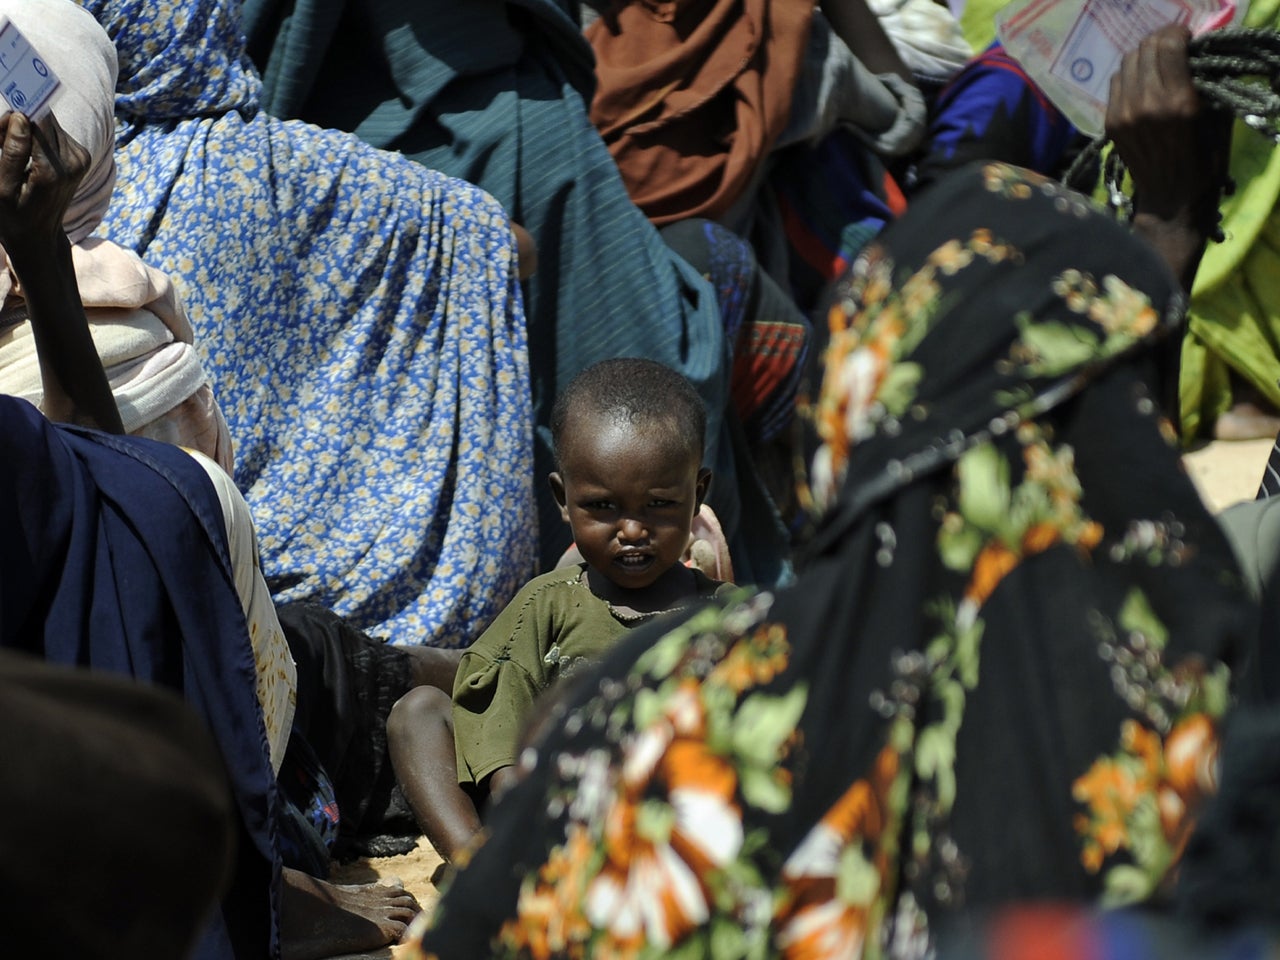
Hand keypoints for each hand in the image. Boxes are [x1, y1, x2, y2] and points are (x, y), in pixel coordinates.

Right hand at [0, 110, 89, 261]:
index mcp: (53, 170)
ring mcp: (81, 158)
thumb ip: (11, 151)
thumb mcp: (1, 187)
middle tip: (0, 142)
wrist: (40, 235)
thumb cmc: (14, 214)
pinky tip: (26, 155)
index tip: (0, 129)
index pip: (38, 120)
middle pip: (43, 117)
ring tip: (10, 152)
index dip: (14, 116)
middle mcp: (73, 161)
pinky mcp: (81, 156)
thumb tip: (20, 117)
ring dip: (26, 129)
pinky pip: (54, 132)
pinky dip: (36, 137)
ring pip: (48, 122)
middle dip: (18, 122)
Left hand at [1106, 24, 1230, 228]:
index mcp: (1177, 102)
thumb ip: (1209, 82)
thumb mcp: (1216, 118)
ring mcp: (1123, 114)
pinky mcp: (1110, 122)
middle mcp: (1146, 104)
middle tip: (1172, 47)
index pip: (1168, 46)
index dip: (1178, 33)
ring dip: (1143, 56)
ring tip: (1156, 63)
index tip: (1186, 38)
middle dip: (1160, 41)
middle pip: (1145, 49)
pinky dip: (1129, 75)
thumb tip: (1199, 54)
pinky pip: (1115, 83)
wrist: (1169, 197)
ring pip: (1126, 62)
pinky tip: (1142, 82)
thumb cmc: (1203, 159)